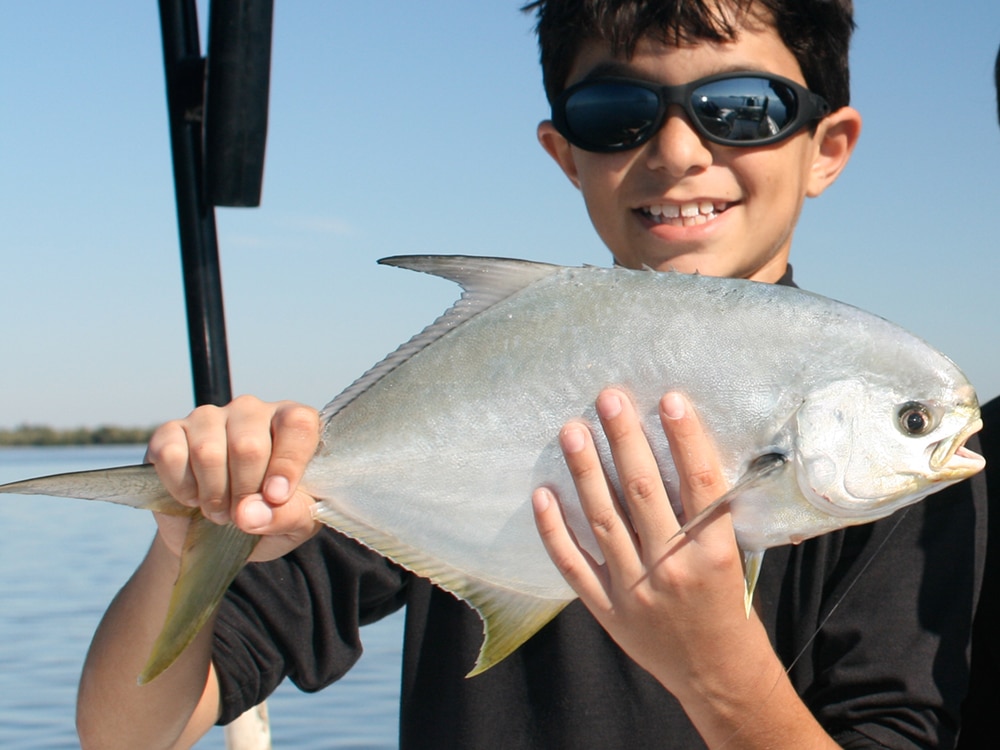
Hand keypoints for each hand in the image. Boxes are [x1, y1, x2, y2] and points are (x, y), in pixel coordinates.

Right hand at [145, 395, 321, 561]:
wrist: (224, 534)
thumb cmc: (273, 514)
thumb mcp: (297, 522)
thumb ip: (286, 515)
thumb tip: (248, 513)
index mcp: (292, 422)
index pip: (298, 423)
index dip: (286, 464)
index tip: (276, 497)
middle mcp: (251, 410)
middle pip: (249, 446)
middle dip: (246, 492)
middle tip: (243, 513)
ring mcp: (208, 416)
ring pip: (207, 452)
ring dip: (213, 495)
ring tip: (221, 510)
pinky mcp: (170, 431)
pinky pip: (171, 454)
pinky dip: (181, 487)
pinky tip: (193, 496)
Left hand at [532, 389, 769, 701]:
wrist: (718, 675)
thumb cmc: (728, 605)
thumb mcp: (734, 557)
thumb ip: (711, 513)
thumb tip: (682, 450)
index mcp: (714, 552)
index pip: (700, 483)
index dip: (685, 438)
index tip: (669, 398)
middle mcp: (673, 567)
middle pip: (644, 492)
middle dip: (625, 441)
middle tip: (608, 398)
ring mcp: (634, 589)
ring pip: (603, 519)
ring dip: (585, 471)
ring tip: (572, 430)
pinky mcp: (606, 608)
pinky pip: (572, 563)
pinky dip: (553, 530)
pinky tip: (542, 493)